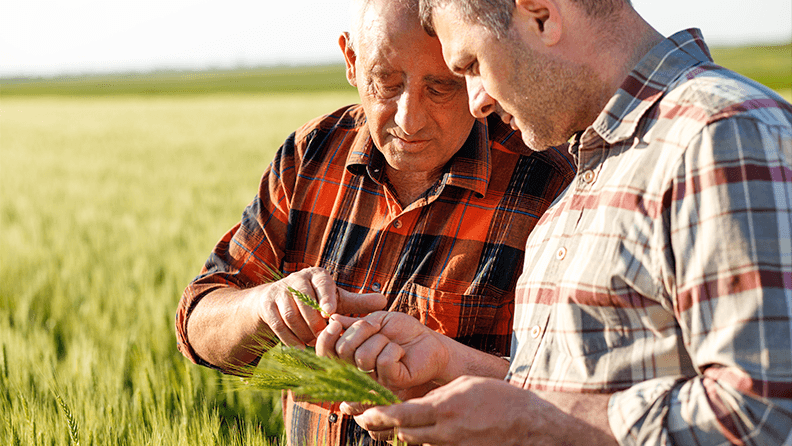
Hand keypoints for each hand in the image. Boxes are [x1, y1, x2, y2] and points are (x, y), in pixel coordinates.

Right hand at [256, 267, 385, 347]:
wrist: (280, 301)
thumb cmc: (317, 302)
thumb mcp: (338, 301)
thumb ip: (359, 303)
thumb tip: (384, 301)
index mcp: (317, 276)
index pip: (321, 283)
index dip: (326, 298)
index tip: (330, 313)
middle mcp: (297, 279)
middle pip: (304, 302)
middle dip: (315, 322)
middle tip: (325, 337)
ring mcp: (279, 292)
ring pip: (291, 315)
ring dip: (303, 332)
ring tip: (314, 343)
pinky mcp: (267, 306)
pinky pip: (278, 325)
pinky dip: (289, 338)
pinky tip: (300, 348)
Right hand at [316, 311, 449, 390]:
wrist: (429, 341)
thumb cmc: (403, 331)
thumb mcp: (376, 321)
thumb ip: (354, 324)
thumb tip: (331, 318)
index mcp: (350, 355)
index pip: (325, 353)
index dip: (326, 339)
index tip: (336, 324)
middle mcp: (357, 370)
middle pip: (342, 352)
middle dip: (360, 331)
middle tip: (377, 327)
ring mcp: (373, 379)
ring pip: (363, 357)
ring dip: (381, 340)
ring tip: (392, 343)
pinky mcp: (391, 383)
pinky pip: (383, 362)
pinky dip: (394, 350)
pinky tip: (401, 353)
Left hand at [355, 376, 617, 445]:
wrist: (531, 426)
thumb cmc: (501, 399)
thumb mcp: (465, 386)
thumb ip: (438, 396)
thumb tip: (419, 405)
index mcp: (444, 410)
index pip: (400, 416)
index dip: (377, 415)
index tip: (362, 411)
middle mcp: (443, 433)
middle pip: (400, 434)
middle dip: (379, 426)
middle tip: (362, 416)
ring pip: (413, 443)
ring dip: (396, 434)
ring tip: (379, 424)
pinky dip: (418, 441)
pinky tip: (412, 432)